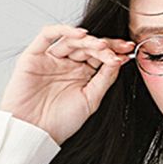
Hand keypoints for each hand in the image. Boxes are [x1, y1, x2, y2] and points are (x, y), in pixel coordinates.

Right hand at [0, 22, 135, 146]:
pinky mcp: (34, 55)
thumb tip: (118, 59)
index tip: (128, 51)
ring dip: (88, 40)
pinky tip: (81, 35)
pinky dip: (64, 31)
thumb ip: (104, 80)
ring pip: (72, 40)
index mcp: (81, 75)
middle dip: (105, 45)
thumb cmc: (60, 122)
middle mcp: (67, 64)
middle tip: (118, 48)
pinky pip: (47, 35)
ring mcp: (51, 59)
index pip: (99, 56)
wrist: (35, 132)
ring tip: (101, 47)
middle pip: (88, 46)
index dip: (113, 52)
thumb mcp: (90, 101)